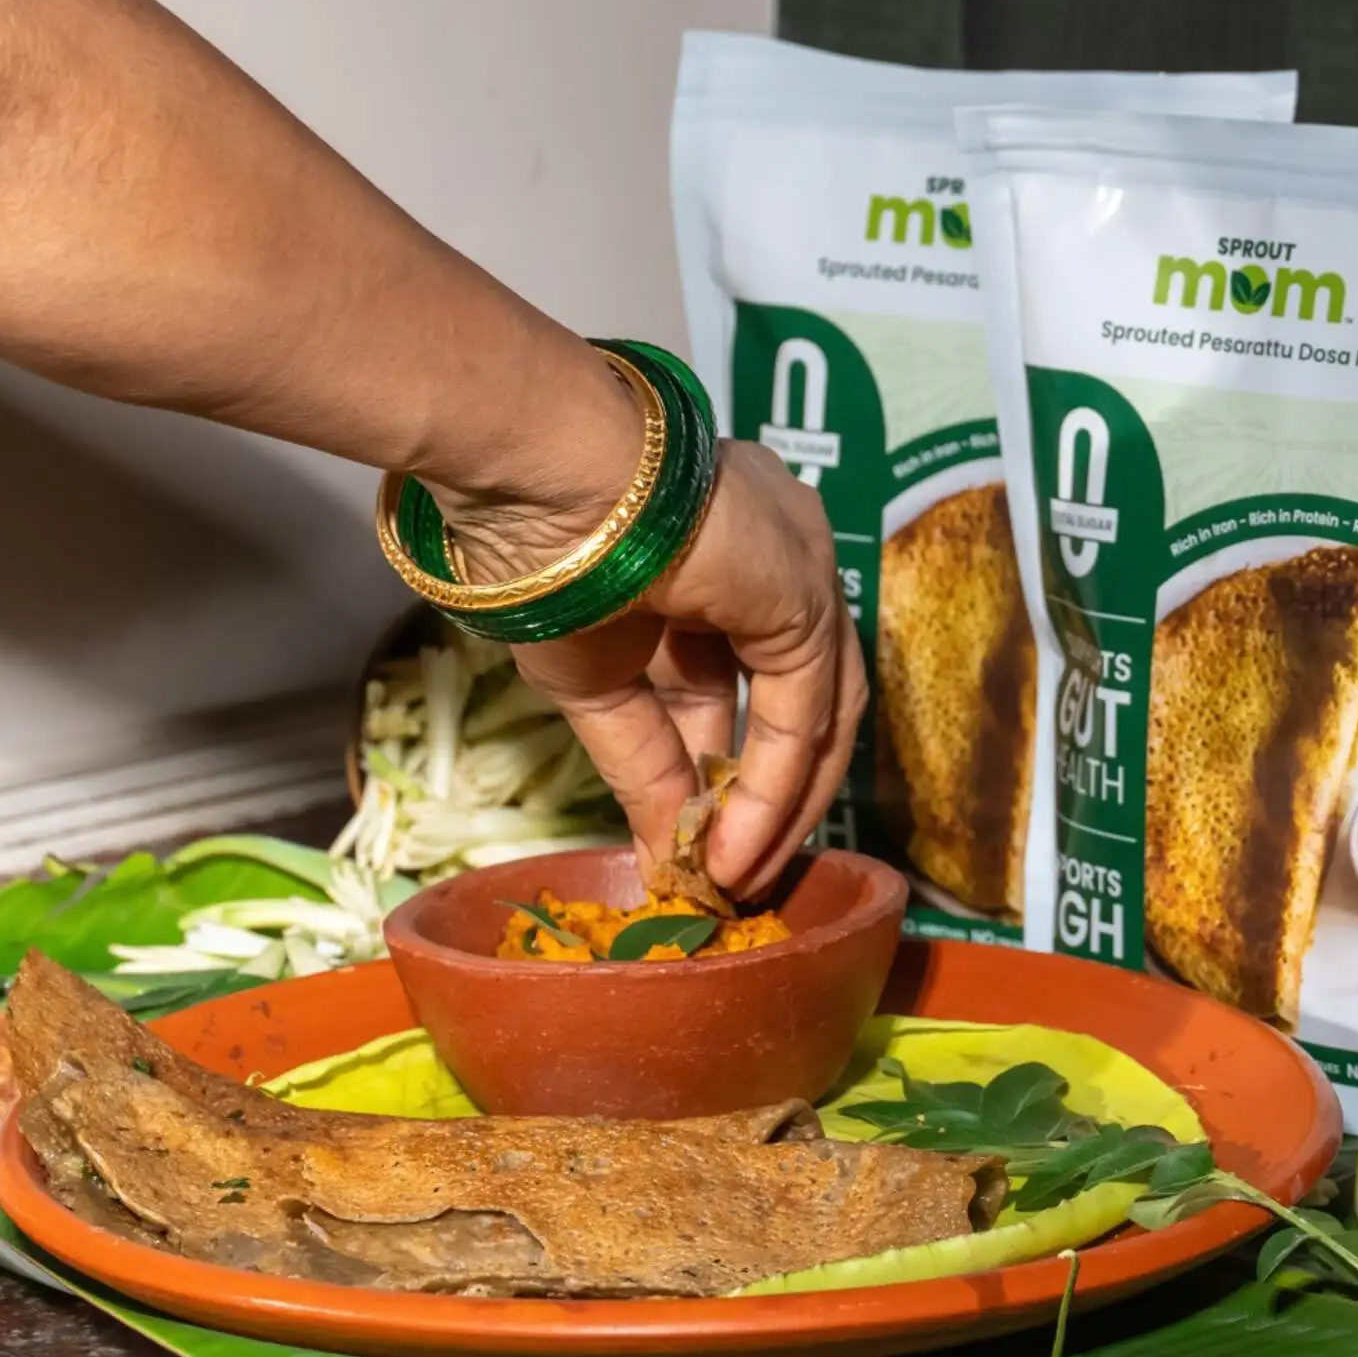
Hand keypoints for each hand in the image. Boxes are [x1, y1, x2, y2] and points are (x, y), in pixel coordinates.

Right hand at [446, 438, 866, 901]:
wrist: (539, 483)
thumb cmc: (545, 561)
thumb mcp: (596, 684)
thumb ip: (645, 766)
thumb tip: (665, 857)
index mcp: (728, 560)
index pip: (755, 678)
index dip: (731, 767)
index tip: (704, 837)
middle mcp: (783, 557)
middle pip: (805, 700)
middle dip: (769, 795)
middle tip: (735, 868)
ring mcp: (803, 569)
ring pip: (818, 710)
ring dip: (779, 802)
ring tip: (735, 872)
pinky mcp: (807, 593)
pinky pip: (803, 710)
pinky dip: (773, 784)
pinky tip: (735, 840)